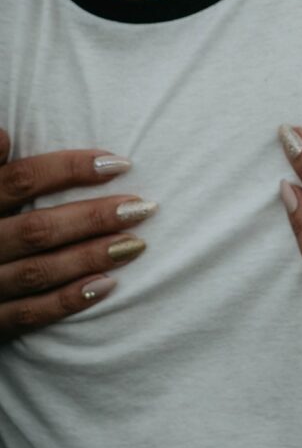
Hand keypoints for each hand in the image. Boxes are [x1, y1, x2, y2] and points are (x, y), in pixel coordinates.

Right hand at [0, 128, 155, 342]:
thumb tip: (3, 134)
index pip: (22, 180)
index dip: (70, 169)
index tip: (119, 164)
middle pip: (38, 229)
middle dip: (93, 218)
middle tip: (141, 207)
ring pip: (40, 271)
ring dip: (90, 257)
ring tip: (135, 244)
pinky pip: (30, 314)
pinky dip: (69, 300)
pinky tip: (108, 285)